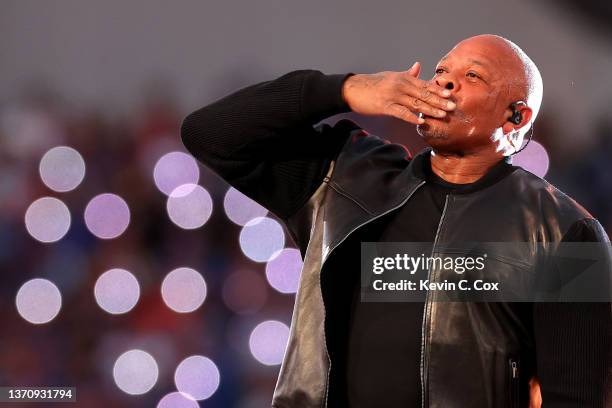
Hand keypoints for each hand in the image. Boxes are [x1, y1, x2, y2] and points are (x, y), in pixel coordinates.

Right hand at [341, 62, 455, 124]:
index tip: (450, 95)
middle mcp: (400, 86)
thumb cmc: (373, 84)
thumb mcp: (391, 76)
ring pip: (415, 103)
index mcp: (403, 78)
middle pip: (423, 94)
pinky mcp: (385, 106)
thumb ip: (407, 74)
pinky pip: (401, 112)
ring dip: (430, 110)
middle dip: (439, 101)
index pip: (425, 85)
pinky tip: (420, 121)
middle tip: (453, 107)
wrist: (353, 89)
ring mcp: (393, 96)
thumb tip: (419, 66)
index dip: (438, 90)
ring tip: (442, 115)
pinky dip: (411, 116)